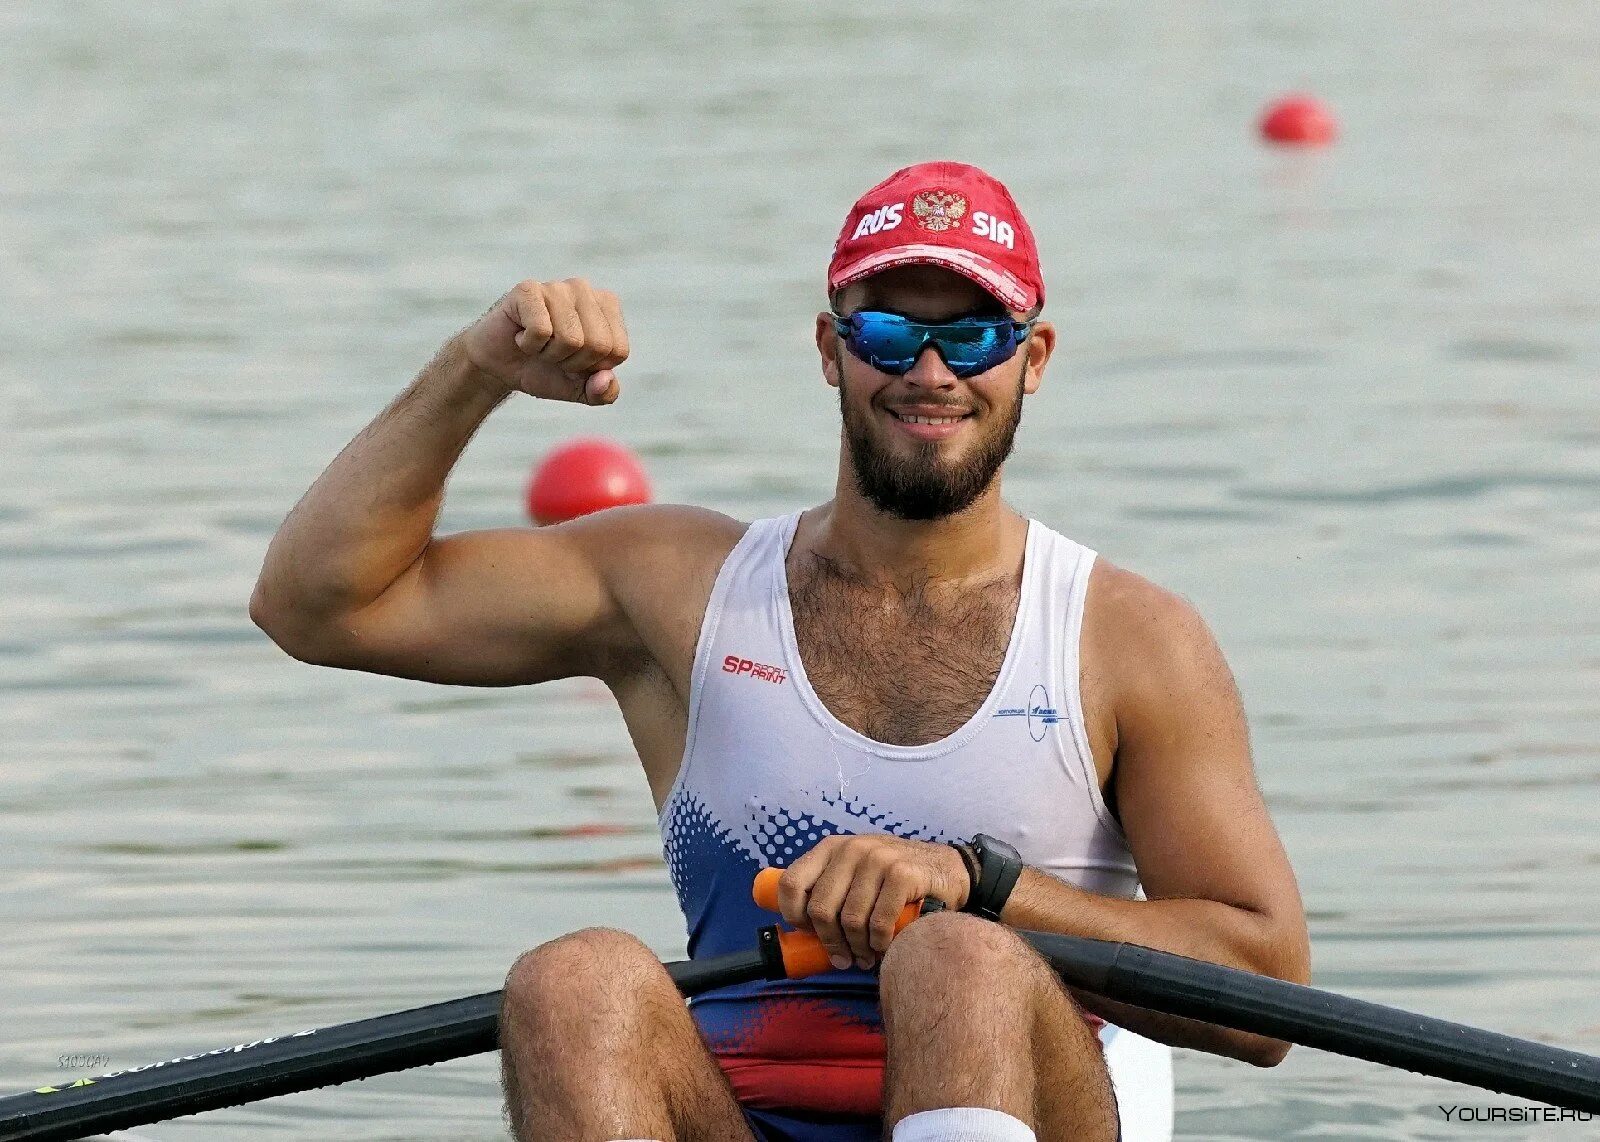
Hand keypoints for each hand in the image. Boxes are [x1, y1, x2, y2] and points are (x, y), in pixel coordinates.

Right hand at [459, 278, 628, 403]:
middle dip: (572, 362)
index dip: (592, 368)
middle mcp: (585, 290)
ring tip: (537, 343)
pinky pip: (541, 331)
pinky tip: (520, 334)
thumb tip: (605, 379)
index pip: (618, 350)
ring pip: (571, 339)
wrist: (499, 367)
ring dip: (549, 354)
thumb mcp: (580, 390)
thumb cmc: (544, 370)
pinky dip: (528, 344)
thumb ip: (603, 393)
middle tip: (552, 353)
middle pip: (598, 345)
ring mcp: (557, 286)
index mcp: (608, 307)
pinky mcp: (528, 290)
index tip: (573, 360)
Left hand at [776, 835, 970, 970]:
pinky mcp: (902, 874)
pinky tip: (884, 946)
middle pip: (820, 909)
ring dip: (857, 948)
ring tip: (866, 957)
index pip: (791, 883)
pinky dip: (879, 943)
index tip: (809, 933)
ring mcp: (877, 858)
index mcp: (832, 848)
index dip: (794, 915)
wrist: (949, 869)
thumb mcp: (857, 874)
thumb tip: (800, 933)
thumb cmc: (894, 881)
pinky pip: (878, 923)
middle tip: (844, 958)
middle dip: (830, 942)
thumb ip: (831, 890)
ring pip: (849, 920)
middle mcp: (851, 849)